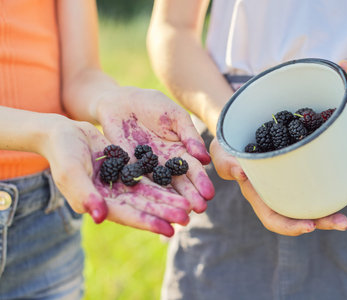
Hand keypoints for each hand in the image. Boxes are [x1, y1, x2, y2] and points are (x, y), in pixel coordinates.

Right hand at [41, 116, 191, 236]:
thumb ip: (84, 194)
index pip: (127, 215)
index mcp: (98, 203)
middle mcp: (112, 197)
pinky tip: (180, 185)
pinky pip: (149, 177)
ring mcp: (121, 184)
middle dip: (165, 213)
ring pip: (149, 194)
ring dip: (168, 200)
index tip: (170, 229)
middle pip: (143, 206)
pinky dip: (163, 182)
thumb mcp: (71, 172)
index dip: (148, 222)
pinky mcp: (127, 170)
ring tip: (190, 206)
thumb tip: (100, 217)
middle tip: (187, 218)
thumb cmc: (63, 152)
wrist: (64, 133)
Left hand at [95, 87, 214, 212]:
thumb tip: (205, 158)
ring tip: (181, 212)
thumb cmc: (153, 105)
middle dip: (190, 195)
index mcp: (180, 151)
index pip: (192, 169)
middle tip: (199, 209)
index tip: (209, 194)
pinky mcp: (127, 168)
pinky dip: (146, 192)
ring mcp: (147, 167)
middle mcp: (165, 164)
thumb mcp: (175, 117)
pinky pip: (138, 181)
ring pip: (161, 186)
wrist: (121, 101)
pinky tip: (153, 203)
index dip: (200, 181)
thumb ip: (189, 135)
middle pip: (179, 182)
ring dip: (171, 200)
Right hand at [209, 138, 346, 235]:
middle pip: (302, 212)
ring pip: (318, 193)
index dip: (290, 226)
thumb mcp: (221, 153)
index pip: (274, 217)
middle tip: (344, 222)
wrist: (241, 128)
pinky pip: (322, 171)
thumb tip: (240, 174)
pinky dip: (340, 170)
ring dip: (341, 195)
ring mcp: (293, 178)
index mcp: (259, 194)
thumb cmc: (228, 146)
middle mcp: (279, 190)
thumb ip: (227, 164)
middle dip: (324, 220)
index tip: (309, 227)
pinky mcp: (304, 163)